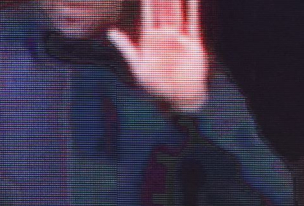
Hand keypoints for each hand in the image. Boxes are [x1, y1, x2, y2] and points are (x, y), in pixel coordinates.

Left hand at [110, 0, 209, 114]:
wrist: (177, 98)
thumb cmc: (155, 85)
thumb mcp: (136, 66)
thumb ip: (125, 47)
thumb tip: (111, 31)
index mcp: (150, 40)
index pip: (149, 15)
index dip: (148, 0)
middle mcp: (165, 36)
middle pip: (164, 9)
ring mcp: (179, 38)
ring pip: (177, 13)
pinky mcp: (193, 44)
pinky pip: (193, 24)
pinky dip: (193, 11)